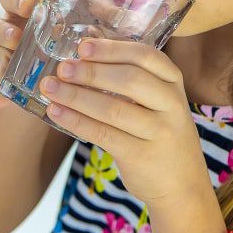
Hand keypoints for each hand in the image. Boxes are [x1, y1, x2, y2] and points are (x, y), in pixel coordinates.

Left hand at [39, 37, 211, 209]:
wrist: (183, 185)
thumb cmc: (159, 134)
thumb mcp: (158, 102)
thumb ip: (130, 78)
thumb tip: (83, 52)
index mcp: (173, 82)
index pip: (146, 56)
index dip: (112, 49)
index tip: (83, 47)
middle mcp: (172, 104)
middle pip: (129, 80)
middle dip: (91, 72)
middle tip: (62, 68)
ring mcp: (160, 132)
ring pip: (113, 109)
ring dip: (76, 96)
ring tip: (50, 88)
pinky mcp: (142, 156)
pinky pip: (103, 134)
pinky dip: (76, 121)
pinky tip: (56, 112)